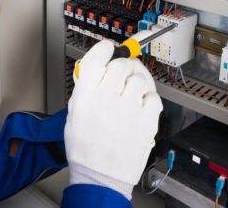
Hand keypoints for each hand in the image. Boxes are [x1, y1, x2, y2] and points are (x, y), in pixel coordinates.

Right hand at [64, 36, 162, 200]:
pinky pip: (153, 97)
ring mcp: (128, 108)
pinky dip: (149, 100)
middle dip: (122, 68)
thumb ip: (86, 88)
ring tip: (131, 97)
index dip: (106, 49)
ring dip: (136, 84)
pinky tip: (141, 108)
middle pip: (121, 64)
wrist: (100, 177)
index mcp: (86, 94)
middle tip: (122, 77)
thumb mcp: (74, 113)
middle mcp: (107, 97)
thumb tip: (99, 69)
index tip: (110, 50)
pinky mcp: (146, 120)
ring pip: (139, 78)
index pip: (98, 56)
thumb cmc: (85, 149)